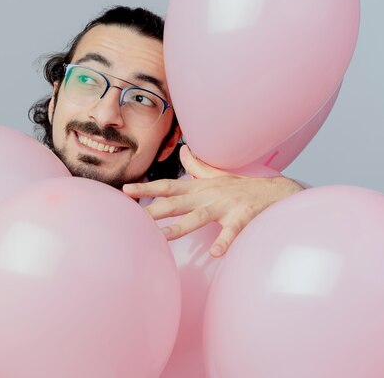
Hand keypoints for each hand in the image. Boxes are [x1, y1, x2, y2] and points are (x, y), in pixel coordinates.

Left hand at [122, 145, 303, 256]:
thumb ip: (198, 166)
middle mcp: (208, 196)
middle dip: (154, 208)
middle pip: (177, 203)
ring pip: (199, 217)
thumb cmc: (244, 188)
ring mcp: (226, 206)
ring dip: (181, 227)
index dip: (147, 188)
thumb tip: (183, 150)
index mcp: (200, 189)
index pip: (168, 187)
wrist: (278, 192)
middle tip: (133, 216)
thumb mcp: (218, 175)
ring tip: (162, 237)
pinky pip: (233, 231)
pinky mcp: (243, 218)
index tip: (125, 190)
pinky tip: (215, 253)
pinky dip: (225, 241)